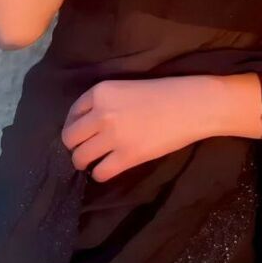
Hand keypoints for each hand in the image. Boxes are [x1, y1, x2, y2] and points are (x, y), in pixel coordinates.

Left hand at [61, 77, 211, 182]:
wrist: (191, 105)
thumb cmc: (164, 93)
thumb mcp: (126, 88)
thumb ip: (105, 103)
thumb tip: (89, 124)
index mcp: (100, 91)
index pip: (73, 113)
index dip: (74, 126)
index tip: (82, 133)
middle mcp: (100, 113)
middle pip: (70, 138)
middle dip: (75, 146)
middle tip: (87, 150)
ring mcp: (112, 136)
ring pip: (80, 158)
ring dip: (85, 162)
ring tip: (95, 162)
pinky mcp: (126, 157)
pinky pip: (99, 172)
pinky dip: (100, 174)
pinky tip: (109, 169)